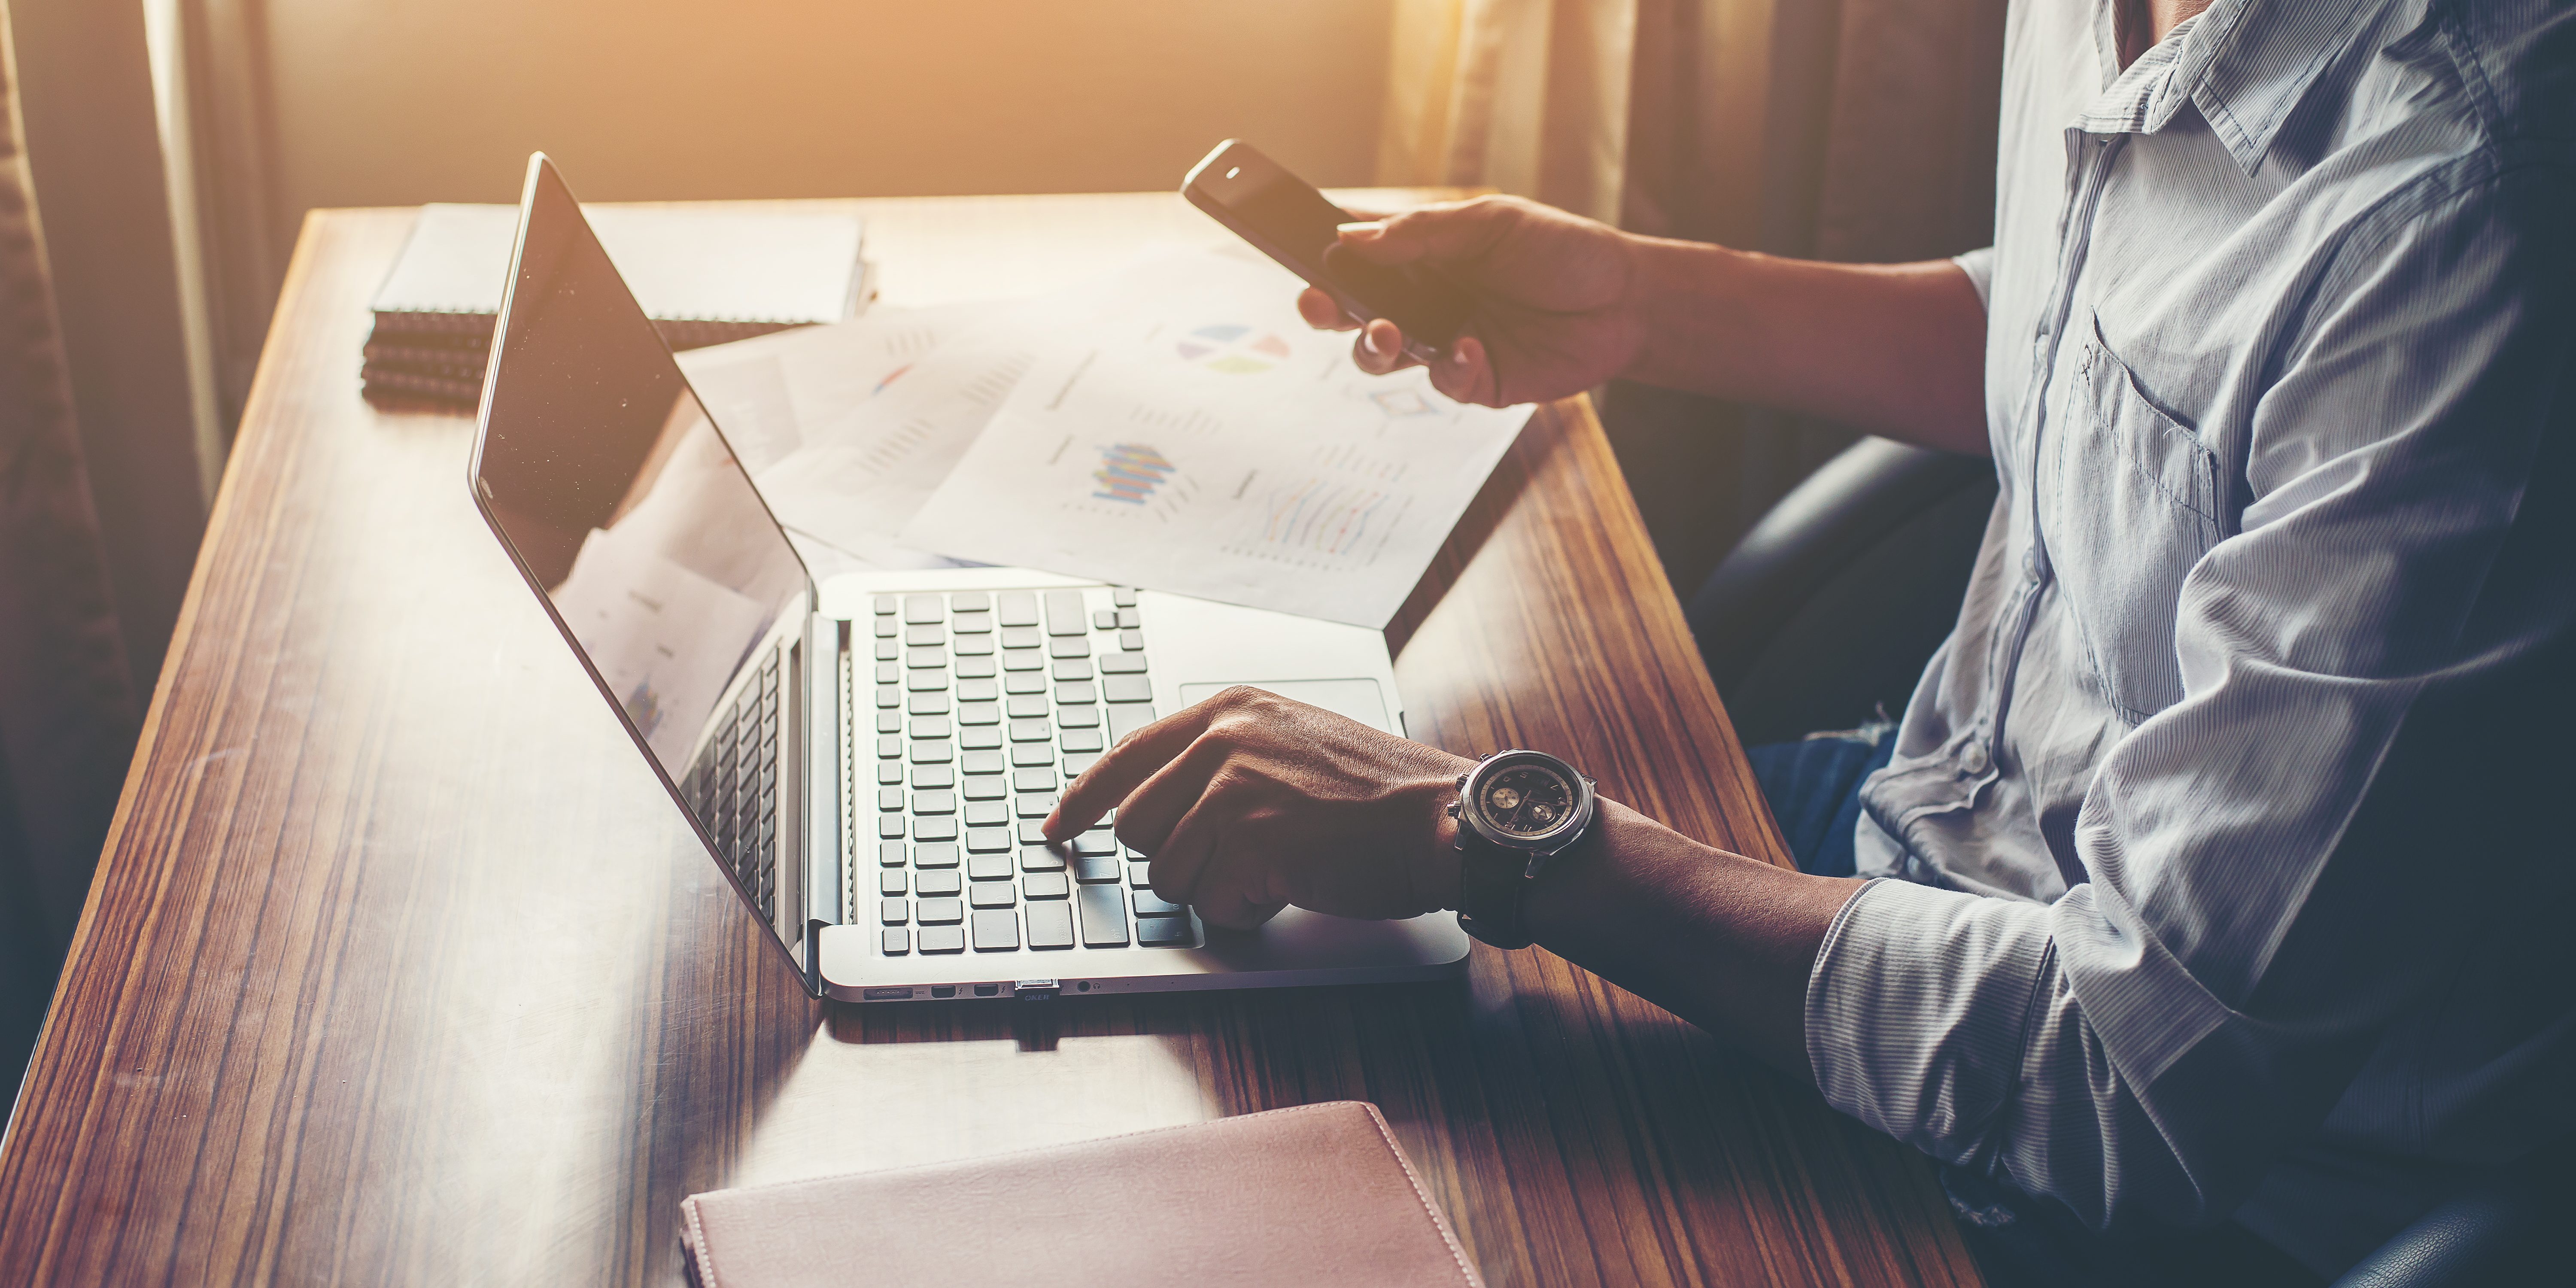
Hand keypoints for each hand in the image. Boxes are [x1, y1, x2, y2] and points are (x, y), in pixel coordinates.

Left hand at [1041, 686, 1469, 928]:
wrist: (1439, 817)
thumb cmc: (1378, 792)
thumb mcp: (1291, 741)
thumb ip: (1226, 756)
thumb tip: (1165, 802)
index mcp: (1228, 710)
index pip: (1124, 755)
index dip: (1081, 800)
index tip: (1058, 828)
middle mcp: (1222, 739)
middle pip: (1137, 827)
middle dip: (1180, 857)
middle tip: (1240, 857)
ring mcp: (1232, 789)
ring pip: (1168, 874)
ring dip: (1218, 887)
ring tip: (1277, 864)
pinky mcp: (1249, 841)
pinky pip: (1210, 904)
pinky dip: (1247, 909)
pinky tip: (1290, 883)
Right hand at [1299, 195, 1644, 407]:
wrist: (1625, 300)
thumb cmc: (1561, 251)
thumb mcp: (1491, 223)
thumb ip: (1421, 233)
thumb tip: (1351, 237)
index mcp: (1422, 256)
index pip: (1358, 256)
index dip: (1323, 257)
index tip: (1295, 251)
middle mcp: (1425, 301)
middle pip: (1354, 312)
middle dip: (1326, 311)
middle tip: (1319, 306)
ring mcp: (1446, 342)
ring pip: (1383, 355)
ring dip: (1374, 346)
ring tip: (1388, 333)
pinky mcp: (1476, 380)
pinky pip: (1442, 381)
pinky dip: (1448, 367)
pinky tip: (1468, 348)